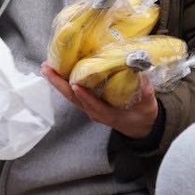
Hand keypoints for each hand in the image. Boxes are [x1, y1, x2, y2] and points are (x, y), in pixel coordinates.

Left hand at [41, 63, 159, 140]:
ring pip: (71, 97)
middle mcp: (96, 113)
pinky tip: (58, 72)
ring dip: (58, 83)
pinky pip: (74, 94)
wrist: (141, 126)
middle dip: (60, 85)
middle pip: (75, 100)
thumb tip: (138, 69)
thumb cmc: (143, 114)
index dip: (85, 97)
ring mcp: (91, 109)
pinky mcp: (90, 104)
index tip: (76, 85)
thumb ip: (144, 88)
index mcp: (110, 114)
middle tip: (48, 69)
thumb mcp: (148, 103)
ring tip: (47, 68)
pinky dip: (64, 83)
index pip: (95, 106)